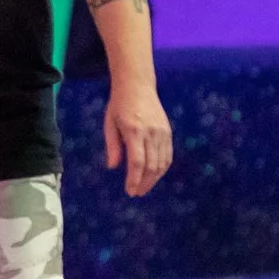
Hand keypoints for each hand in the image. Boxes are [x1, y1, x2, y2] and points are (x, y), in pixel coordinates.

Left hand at [106, 81, 172, 196]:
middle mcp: (151, 133)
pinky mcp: (168, 131)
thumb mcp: (110, 123)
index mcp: (134, 131)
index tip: (130, 191)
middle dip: (144, 183)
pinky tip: (154, 174)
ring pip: (162, 163)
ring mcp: (162, 132)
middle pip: (151, 165)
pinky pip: (168, 155)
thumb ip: (113, 146)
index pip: (137, 162)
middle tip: (136, 192)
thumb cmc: (119, 105)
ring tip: (144, 187)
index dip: (134, 179)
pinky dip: (162, 168)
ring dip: (154, 178)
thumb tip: (113, 167)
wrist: (138, 85)